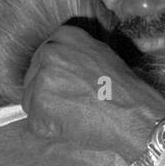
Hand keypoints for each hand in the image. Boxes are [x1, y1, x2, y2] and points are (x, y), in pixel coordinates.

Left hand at [22, 25, 164, 160]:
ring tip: (77, 116)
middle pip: (32, 79)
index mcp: (64, 35)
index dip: (56, 80)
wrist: (134, 115)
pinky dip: (50, 130)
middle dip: (48, 97)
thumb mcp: (100, 55)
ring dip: (49, 115)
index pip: (43, 59)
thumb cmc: (124, 92)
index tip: (71, 90)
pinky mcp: (39, 101)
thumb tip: (57, 66)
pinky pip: (36, 122)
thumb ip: (74, 55)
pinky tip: (73, 126)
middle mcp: (50, 50)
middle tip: (75, 106)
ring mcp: (42, 75)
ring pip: (31, 102)